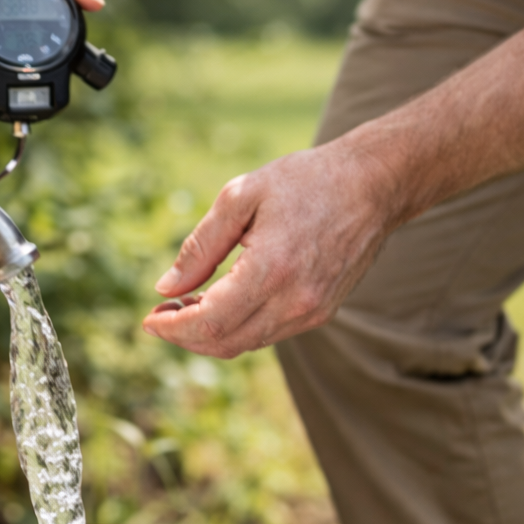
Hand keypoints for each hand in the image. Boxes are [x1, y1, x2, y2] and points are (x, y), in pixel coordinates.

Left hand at [143, 135, 405, 358]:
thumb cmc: (304, 181)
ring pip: (246, 343)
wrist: (373, 184)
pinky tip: (222, 302)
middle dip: (185, 336)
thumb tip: (165, 288)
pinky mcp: (321, 313)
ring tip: (187, 305)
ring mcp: (312, 312)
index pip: (210, 323)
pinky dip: (238, 327)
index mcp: (272, 270)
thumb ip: (200, 246)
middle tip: (161, 315)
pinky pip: (268, 334)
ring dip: (210, 334)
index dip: (173, 328)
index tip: (149, 319)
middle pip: (225, 343)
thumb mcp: (240, 197)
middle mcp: (295, 301)